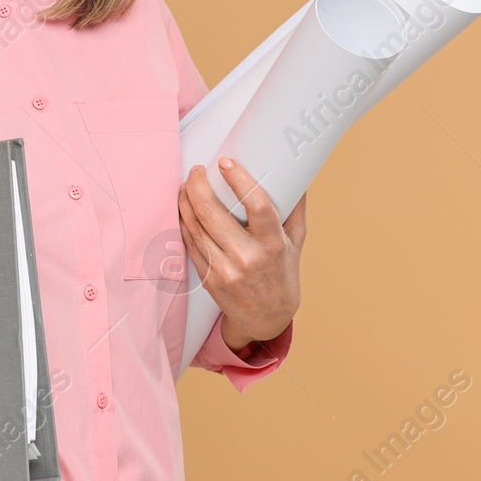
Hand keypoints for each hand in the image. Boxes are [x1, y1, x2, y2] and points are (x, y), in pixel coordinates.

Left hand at [177, 157, 307, 348]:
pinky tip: (184, 207)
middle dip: (198, 185)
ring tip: (187, 184)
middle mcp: (247, 258)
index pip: (257, 206)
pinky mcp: (207, 277)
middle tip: (197, 170)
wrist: (267, 319)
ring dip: (185, 200)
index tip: (226, 161)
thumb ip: (294, 207)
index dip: (239, 180)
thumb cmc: (283, 274)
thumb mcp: (297, 241)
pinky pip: (189, 242)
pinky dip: (183, 220)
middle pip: (212, 213)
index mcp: (273, 245)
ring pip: (195, 226)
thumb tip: (295, 172)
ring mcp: (224, 269)